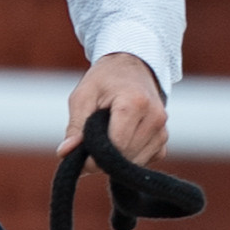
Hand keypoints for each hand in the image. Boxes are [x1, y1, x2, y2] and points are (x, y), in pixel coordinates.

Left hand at [62, 51, 167, 167]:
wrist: (133, 67)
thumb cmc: (104, 81)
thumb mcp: (83, 96)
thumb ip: (75, 127)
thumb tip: (65, 153)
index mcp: (135, 103)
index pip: (116, 145)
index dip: (94, 157)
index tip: (79, 155)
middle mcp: (155, 118)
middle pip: (125, 156)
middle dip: (103, 158)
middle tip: (89, 142)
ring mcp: (162, 130)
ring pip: (134, 162)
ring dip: (115, 158)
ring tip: (106, 135)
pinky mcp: (163, 139)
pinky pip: (143, 160)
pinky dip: (128, 156)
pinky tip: (120, 138)